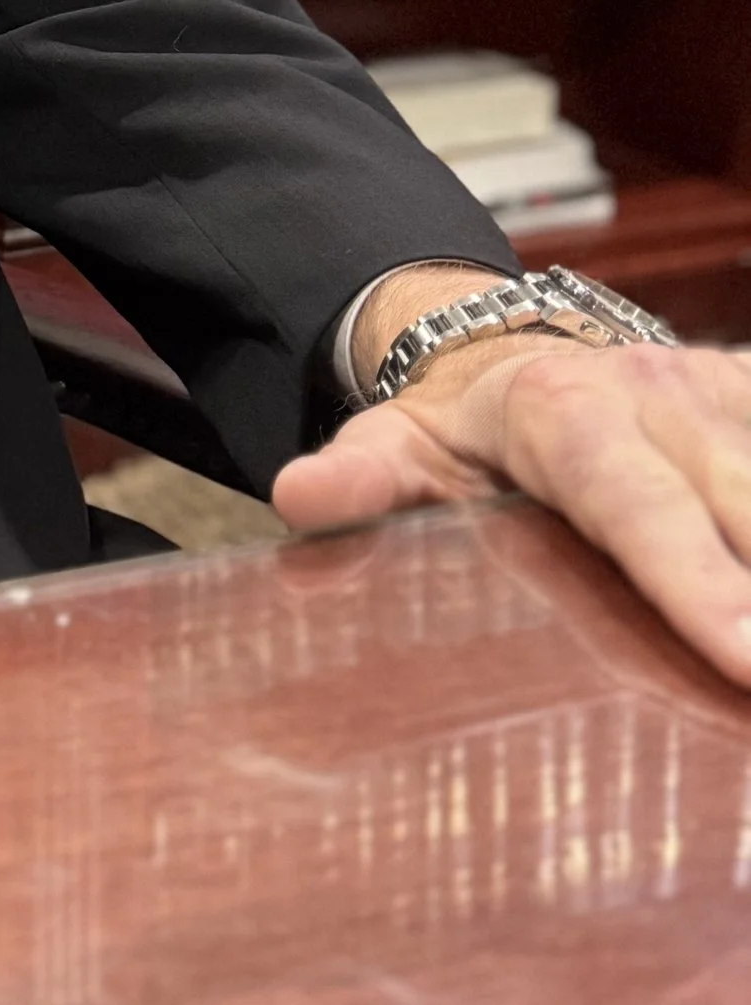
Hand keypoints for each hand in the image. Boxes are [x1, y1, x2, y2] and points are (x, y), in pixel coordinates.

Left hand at [272, 334, 750, 691]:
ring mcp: (733, 399)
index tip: (745, 659)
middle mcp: (668, 399)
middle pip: (749, 503)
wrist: (519, 345)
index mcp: (569, 415)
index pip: (640, 507)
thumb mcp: (397, 443)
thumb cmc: (463, 429)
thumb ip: (358, 476)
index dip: (698, 581)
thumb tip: (299, 496)